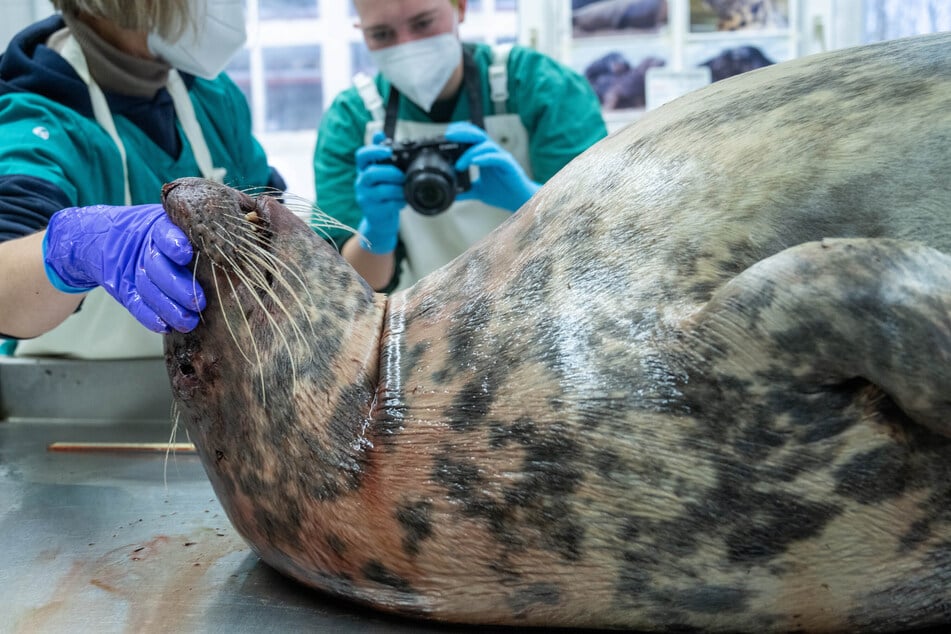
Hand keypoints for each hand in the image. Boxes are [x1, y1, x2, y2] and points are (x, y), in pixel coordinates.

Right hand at [43, 204, 205, 332]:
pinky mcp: (125, 289)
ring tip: (188, 321)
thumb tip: (226, 248)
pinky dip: (150, 317)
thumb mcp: (174, 225)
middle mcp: (145, 248)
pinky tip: (164, 326)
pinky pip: (136, 304)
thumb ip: (196, 236)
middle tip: (198, 301)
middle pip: (157, 266)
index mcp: (159, 228)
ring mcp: (133, 270)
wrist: (110, 238)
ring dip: (168, 308)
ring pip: (148, 288)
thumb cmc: (163, 235)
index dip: (174, 244)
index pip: (164, 234)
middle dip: (178, 286)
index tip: (186, 255)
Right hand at [354, 132, 404, 253]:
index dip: (373, 151)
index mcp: (364, 169)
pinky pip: (388, 204)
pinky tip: (403, 201)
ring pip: (381, 190)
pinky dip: (400, 201)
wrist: (380, 221)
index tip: (388, 150)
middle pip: (372, 173)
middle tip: (402, 176)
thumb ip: (381, 155)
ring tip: (404, 189)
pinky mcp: (373, 211)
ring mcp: (365, 198)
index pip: (362, 156)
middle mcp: (361, 183)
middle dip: (391, 173)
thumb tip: (379, 133)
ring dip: (397, 188)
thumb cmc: (383, 193)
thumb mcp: (381, 173)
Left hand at [444, 122, 539, 212]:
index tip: (445, 135)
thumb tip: (451, 195)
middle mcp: (493, 153)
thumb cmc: (502, 192)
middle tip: (448, 136)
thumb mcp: (479, 191)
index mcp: (485, 156)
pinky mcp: (509, 165)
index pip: (472, 137)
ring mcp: (501, 157)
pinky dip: (485, 157)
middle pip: (477, 135)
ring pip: (485, 145)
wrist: (520, 201)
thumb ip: (466, 191)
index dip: (460, 132)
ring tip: (459, 165)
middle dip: (462, 133)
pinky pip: (497, 157)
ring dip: (470, 153)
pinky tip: (474, 162)